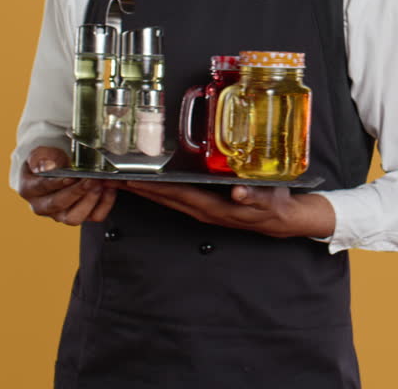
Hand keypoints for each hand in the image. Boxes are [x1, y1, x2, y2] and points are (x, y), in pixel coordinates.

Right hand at [19, 146, 116, 225]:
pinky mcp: (78, 216)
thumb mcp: (40, 153)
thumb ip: (40, 158)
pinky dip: (104, 204)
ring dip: (90, 200)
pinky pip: (93, 216)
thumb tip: (46, 166)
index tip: (71, 177)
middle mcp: (42, 206)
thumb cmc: (48, 162)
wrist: (56, 169)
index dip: (57, 183)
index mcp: (29, 189)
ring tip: (99, 184)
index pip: (42, 188)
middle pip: (59, 204)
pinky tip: (107, 189)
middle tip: (91, 179)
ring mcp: (60, 215)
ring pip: (74, 217)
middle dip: (77, 191)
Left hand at [121, 181, 334, 238]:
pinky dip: (162, 191)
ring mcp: (203, 210)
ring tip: (126, 179)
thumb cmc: (274, 206)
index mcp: (213, 208)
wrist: (283, 220)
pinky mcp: (206, 207)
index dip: (154, 188)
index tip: (133, 180)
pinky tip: (152, 184)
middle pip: (166, 199)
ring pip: (169, 200)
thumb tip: (239, 193)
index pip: (177, 195)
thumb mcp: (268, 199)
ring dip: (147, 191)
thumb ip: (254, 196)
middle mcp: (203, 211)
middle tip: (115, 177)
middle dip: (141, 189)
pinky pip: (178, 199)